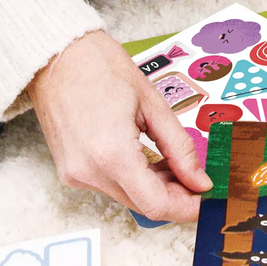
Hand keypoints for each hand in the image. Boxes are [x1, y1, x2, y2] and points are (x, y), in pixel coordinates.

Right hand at [28, 30, 211, 222]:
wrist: (57, 56)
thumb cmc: (103, 68)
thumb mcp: (153, 104)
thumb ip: (180, 148)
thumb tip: (200, 181)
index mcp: (112, 154)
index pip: (156, 204)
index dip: (187, 208)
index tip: (209, 201)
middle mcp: (89, 172)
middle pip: (143, 204)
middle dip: (176, 196)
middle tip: (200, 179)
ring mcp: (75, 174)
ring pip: (127, 197)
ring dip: (156, 187)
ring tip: (177, 164)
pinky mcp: (70, 171)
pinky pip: (110, 185)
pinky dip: (134, 179)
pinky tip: (151, 160)